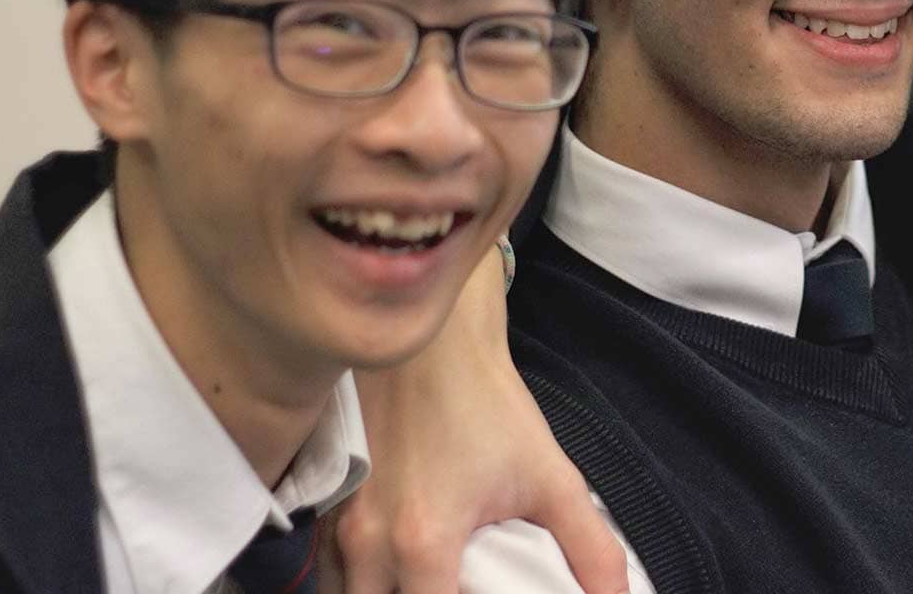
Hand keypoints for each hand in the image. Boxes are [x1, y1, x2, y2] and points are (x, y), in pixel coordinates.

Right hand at [335, 250, 627, 593]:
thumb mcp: (551, 478)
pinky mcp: (323, 498)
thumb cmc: (489, 406)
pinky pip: (324, 565)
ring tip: (427, 582)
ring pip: (344, 593)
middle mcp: (368, 539)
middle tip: (455, 586)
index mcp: (423, 541)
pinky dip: (355, 577)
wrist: (438, 343)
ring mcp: (337, 520)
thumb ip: (590, 549)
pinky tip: (390, 571)